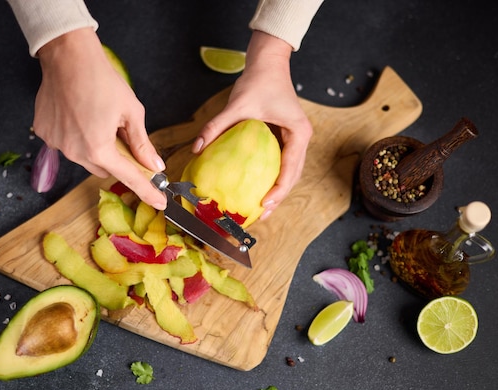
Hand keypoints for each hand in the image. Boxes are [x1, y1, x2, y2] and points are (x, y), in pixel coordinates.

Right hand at [33, 28, 166, 209]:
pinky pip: (67, 144)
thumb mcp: (131, 112)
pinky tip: (79, 115)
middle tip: (123, 137)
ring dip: (96, 147)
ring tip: (98, 118)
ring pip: (85, 158)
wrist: (68, 55)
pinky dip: (77, 136)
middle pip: (104, 169)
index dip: (146, 190)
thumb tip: (155, 165)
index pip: (128, 177)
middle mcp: (74, 151)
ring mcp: (56, 143)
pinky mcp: (44, 132)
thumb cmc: (102, 79)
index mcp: (99, 148)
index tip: (159, 203)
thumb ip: (142, 143)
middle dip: (117, 159)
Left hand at [194, 31, 312, 219]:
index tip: (264, 205)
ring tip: (259, 210)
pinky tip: (256, 189)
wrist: (268, 65)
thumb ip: (216, 126)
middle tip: (260, 216)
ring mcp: (294, 140)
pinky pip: (280, 164)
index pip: (291, 168)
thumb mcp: (236, 105)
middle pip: (292, 176)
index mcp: (298, 133)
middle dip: (278, 198)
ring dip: (276, 191)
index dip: (279, 190)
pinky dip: (271, 178)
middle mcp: (300, 139)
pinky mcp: (285, 139)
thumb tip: (196, 148)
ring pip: (288, 173)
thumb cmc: (258, 81)